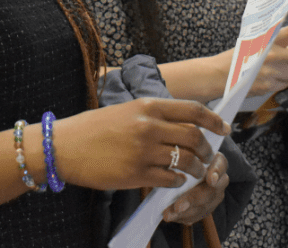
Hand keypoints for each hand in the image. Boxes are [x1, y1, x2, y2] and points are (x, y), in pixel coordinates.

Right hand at [50, 97, 229, 190]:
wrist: (64, 147)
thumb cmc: (93, 128)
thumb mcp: (126, 111)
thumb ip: (153, 116)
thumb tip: (183, 124)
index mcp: (147, 107)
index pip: (192, 110)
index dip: (213, 121)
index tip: (223, 128)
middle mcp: (148, 127)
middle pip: (194, 137)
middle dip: (207, 149)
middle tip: (207, 156)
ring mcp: (143, 151)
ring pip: (186, 161)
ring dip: (195, 169)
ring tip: (194, 172)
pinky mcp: (136, 174)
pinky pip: (170, 179)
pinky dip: (178, 181)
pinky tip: (175, 181)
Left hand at [162, 151, 229, 224]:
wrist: (179, 167)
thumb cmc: (181, 157)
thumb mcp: (180, 153)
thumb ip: (180, 156)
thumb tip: (170, 160)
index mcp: (215, 161)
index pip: (220, 164)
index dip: (217, 172)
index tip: (210, 180)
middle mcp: (218, 179)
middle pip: (212, 190)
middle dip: (193, 200)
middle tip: (178, 206)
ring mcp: (214, 195)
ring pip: (205, 207)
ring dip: (186, 212)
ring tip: (169, 215)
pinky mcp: (207, 207)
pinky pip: (198, 215)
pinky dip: (184, 217)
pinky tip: (173, 217)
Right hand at [243, 18, 287, 96]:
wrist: (219, 75)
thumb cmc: (237, 56)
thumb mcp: (253, 42)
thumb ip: (271, 40)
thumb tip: (287, 32)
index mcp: (268, 41)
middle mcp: (273, 56)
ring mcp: (272, 73)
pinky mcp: (270, 87)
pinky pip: (284, 84)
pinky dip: (284, 81)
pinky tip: (277, 78)